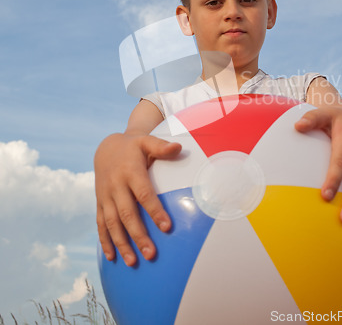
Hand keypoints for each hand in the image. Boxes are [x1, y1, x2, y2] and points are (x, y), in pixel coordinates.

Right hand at [94, 133, 180, 265]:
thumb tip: (179, 147)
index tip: (167, 227)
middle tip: (151, 255)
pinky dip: (105, 241)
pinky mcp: (100, 203)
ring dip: (121, 244)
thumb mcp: (146, 141)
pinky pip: (100, 224)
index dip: (155, 211)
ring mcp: (105, 197)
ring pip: (112, 223)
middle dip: (138, 236)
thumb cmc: (133, 147)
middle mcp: (116, 186)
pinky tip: (112, 257)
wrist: (106, 148)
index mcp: (130, 172)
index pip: (144, 194)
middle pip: (127, 214)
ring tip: (133, 262)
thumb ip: (162, 146)